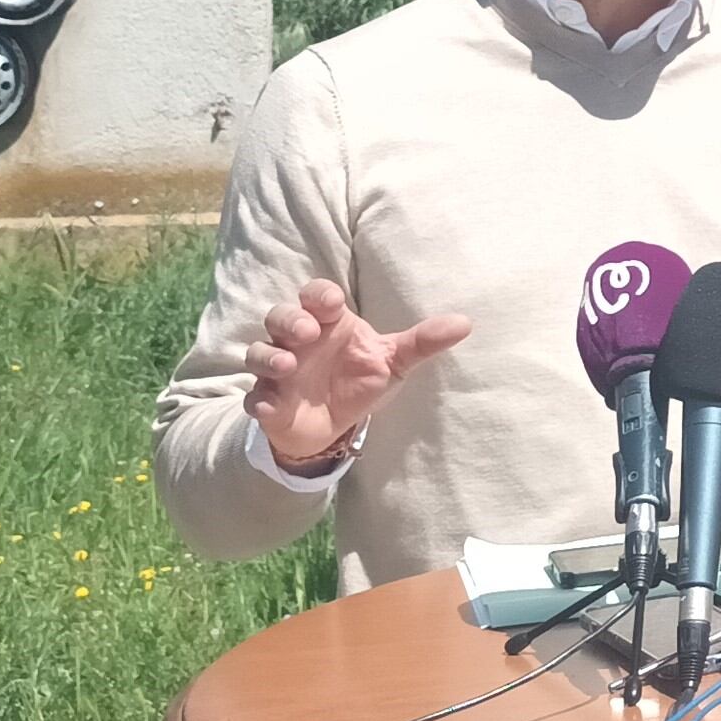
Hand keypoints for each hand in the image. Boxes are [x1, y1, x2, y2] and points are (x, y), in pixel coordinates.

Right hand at [243, 279, 470, 466]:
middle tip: (306, 332)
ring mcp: (279, 370)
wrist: (336, 425)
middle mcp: (298, 341)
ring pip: (258, 351)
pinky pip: (254, 397)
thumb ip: (423, 343)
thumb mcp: (394, 362)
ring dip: (269, 355)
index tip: (332, 304)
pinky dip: (259, 400)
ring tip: (287, 365)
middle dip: (290, 320)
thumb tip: (466, 323)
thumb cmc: (361, 380)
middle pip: (280, 316)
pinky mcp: (268, 401)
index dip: (319, 295)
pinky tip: (270, 405)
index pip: (316, 295)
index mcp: (328, 323)